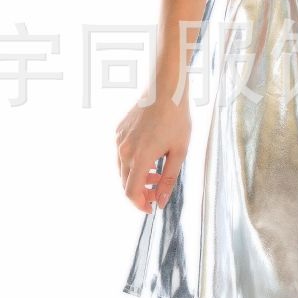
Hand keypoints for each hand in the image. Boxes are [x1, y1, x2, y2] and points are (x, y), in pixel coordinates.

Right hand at [115, 92, 191, 211]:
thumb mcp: (179, 152)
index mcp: (140, 157)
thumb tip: (161, 202)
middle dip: (141, 191)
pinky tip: (150, 155)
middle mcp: (124, 150)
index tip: (152, 207)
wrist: (166, 90)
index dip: (140, 205)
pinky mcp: (118, 132)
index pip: (131, 193)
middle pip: (125, 183)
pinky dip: (133, 163)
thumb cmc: (176, 120)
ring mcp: (119, 141)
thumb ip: (168, 180)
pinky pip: (122, 155)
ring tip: (158, 170)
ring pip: (123, 170)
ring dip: (138, 177)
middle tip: (159, 188)